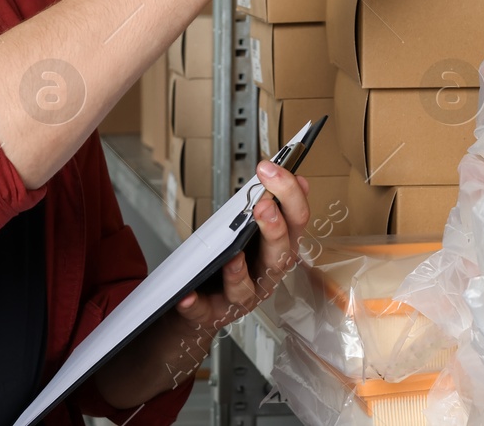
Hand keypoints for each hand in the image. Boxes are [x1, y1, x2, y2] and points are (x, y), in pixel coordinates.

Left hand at [173, 163, 310, 334]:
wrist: (205, 301)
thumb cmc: (232, 259)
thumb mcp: (251, 229)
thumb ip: (268, 205)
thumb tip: (285, 172)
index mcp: (278, 250)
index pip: (296, 222)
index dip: (290, 195)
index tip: (273, 169)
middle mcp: (266, 276)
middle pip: (280, 257)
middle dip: (274, 230)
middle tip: (264, 206)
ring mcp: (241, 298)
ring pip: (246, 290)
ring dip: (239, 273)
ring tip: (232, 256)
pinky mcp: (212, 313)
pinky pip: (204, 311)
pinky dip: (195, 304)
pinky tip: (186, 295)